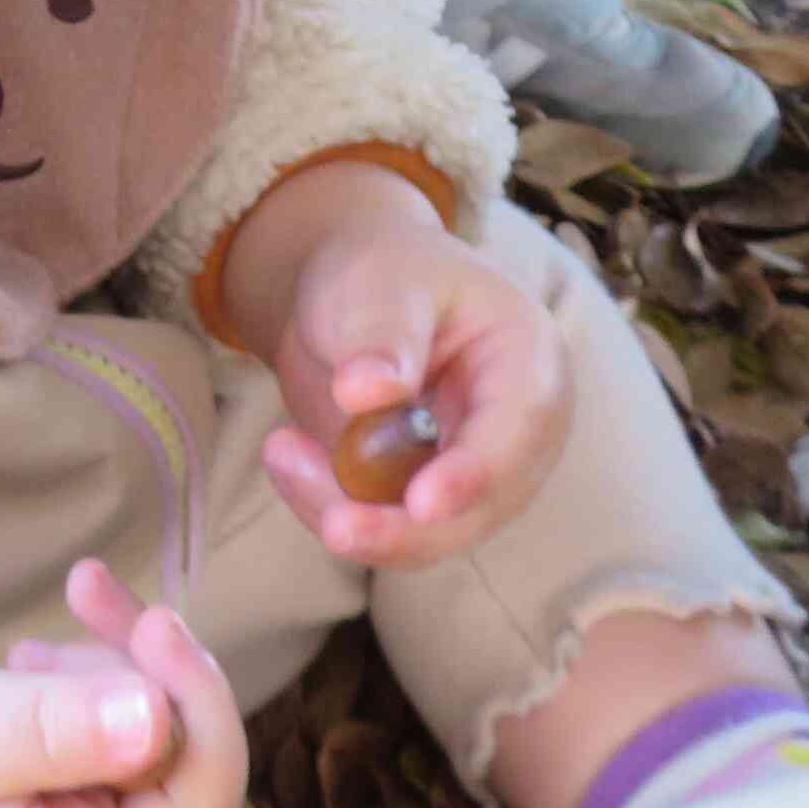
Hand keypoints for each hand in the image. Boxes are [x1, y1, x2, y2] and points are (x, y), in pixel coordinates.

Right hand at [0, 574, 353, 807]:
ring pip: (180, 753)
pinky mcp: (88, 787)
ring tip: (78, 607)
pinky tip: (64, 631)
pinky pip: (149, 726)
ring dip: (147, 668)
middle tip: (136, 613)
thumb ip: (45, 731)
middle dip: (185, 698)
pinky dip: (122, 664)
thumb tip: (158, 723)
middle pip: (195, 805)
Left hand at [216, 165, 573, 568]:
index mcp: (530, 364)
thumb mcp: (380, 280)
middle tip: (330, 524)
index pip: (517, 432)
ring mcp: (474, 475)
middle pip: (477, 509)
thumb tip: (367, 393)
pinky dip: (329, 506)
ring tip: (278, 448)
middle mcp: (516, 435)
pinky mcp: (425, 501)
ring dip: (347, 512)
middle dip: (400, 527)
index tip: (420, 504)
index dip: (472, 475)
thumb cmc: (383, 272)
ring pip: (423, 535)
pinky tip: (285, 454)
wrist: (354, 296)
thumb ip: (380, 332)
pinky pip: (383, 530)